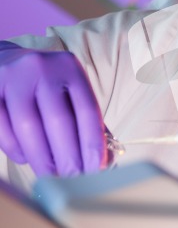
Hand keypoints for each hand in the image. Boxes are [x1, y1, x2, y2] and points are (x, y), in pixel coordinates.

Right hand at [0, 41, 106, 176]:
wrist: (6, 60)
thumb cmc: (46, 84)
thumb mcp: (70, 91)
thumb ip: (86, 121)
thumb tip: (105, 159)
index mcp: (70, 68)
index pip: (87, 110)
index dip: (92, 143)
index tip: (96, 168)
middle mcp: (42, 69)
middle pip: (58, 121)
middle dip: (68, 156)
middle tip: (73, 178)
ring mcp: (13, 78)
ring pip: (28, 127)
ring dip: (42, 158)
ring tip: (52, 175)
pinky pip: (3, 129)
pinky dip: (17, 149)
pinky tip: (27, 159)